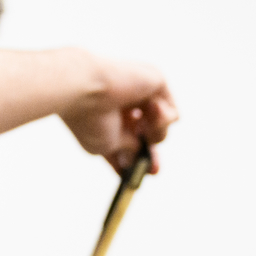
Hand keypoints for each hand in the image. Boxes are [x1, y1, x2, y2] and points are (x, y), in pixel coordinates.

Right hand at [57, 50, 177, 173]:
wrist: (84, 86)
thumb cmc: (88, 116)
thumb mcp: (104, 146)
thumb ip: (126, 149)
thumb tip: (140, 149)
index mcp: (104, 112)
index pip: (124, 137)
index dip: (131, 156)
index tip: (137, 174)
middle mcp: (120, 101)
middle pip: (144, 131)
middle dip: (149, 151)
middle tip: (153, 170)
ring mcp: (138, 91)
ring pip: (160, 126)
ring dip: (154, 135)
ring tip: (140, 129)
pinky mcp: (155, 81)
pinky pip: (172, 112)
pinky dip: (163, 121)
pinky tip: (147, 111)